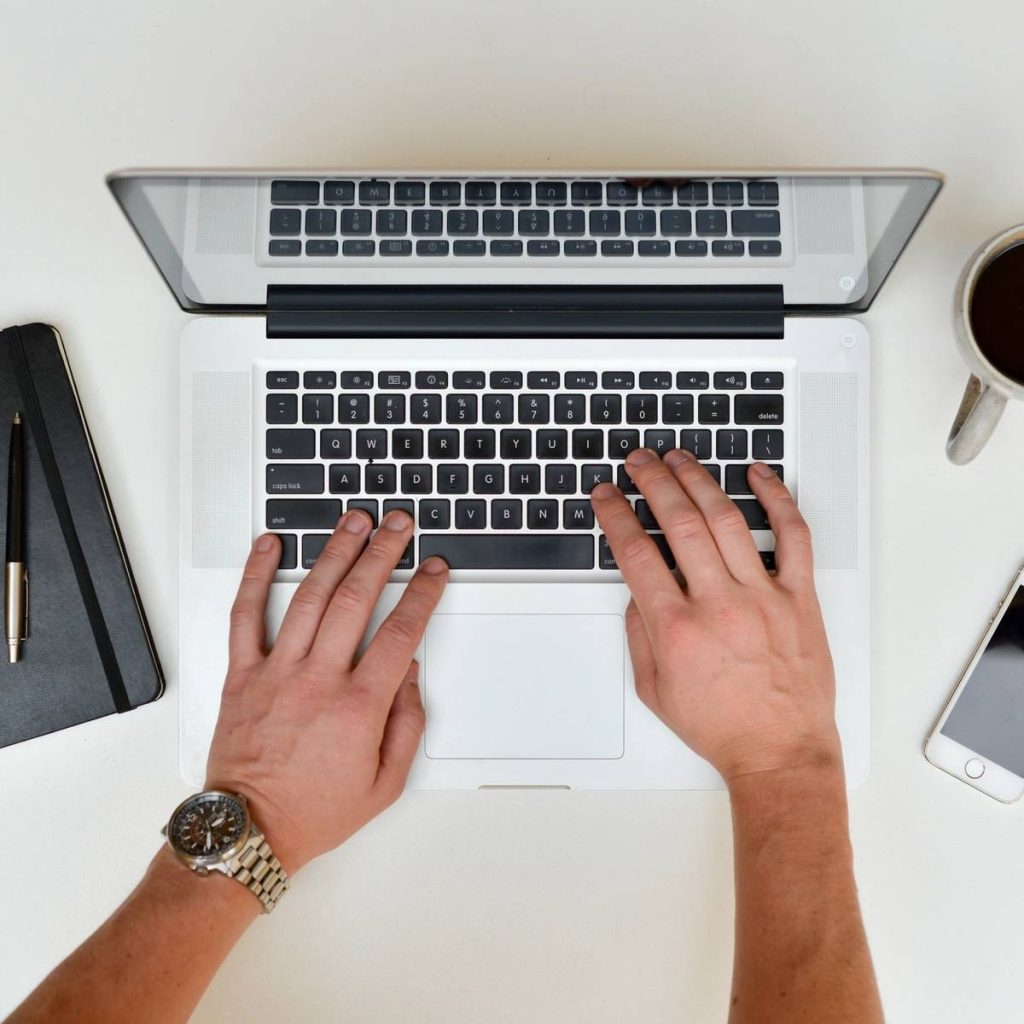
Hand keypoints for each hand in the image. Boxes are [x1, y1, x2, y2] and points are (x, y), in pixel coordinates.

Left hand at [204, 509, 448, 872]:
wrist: (248, 832)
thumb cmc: (313, 811)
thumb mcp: (384, 784)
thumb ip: (407, 725)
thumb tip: (409, 674)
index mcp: (357, 706)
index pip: (400, 633)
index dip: (423, 594)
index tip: (434, 571)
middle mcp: (317, 680)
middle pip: (357, 599)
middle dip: (383, 554)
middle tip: (399, 526)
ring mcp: (276, 672)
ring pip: (310, 596)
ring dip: (334, 552)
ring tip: (353, 521)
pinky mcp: (242, 674)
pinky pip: (245, 615)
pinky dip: (255, 575)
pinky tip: (270, 545)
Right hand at [591, 448, 839, 783]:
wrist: (779, 752)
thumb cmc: (721, 726)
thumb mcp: (654, 689)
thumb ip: (640, 634)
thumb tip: (638, 590)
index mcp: (677, 628)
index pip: (636, 553)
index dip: (616, 515)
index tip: (607, 496)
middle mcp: (719, 605)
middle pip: (678, 523)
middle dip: (652, 483)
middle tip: (639, 462)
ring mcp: (763, 596)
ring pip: (726, 520)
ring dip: (698, 480)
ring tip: (680, 459)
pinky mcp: (800, 597)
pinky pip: (793, 536)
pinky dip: (776, 499)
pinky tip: (758, 476)